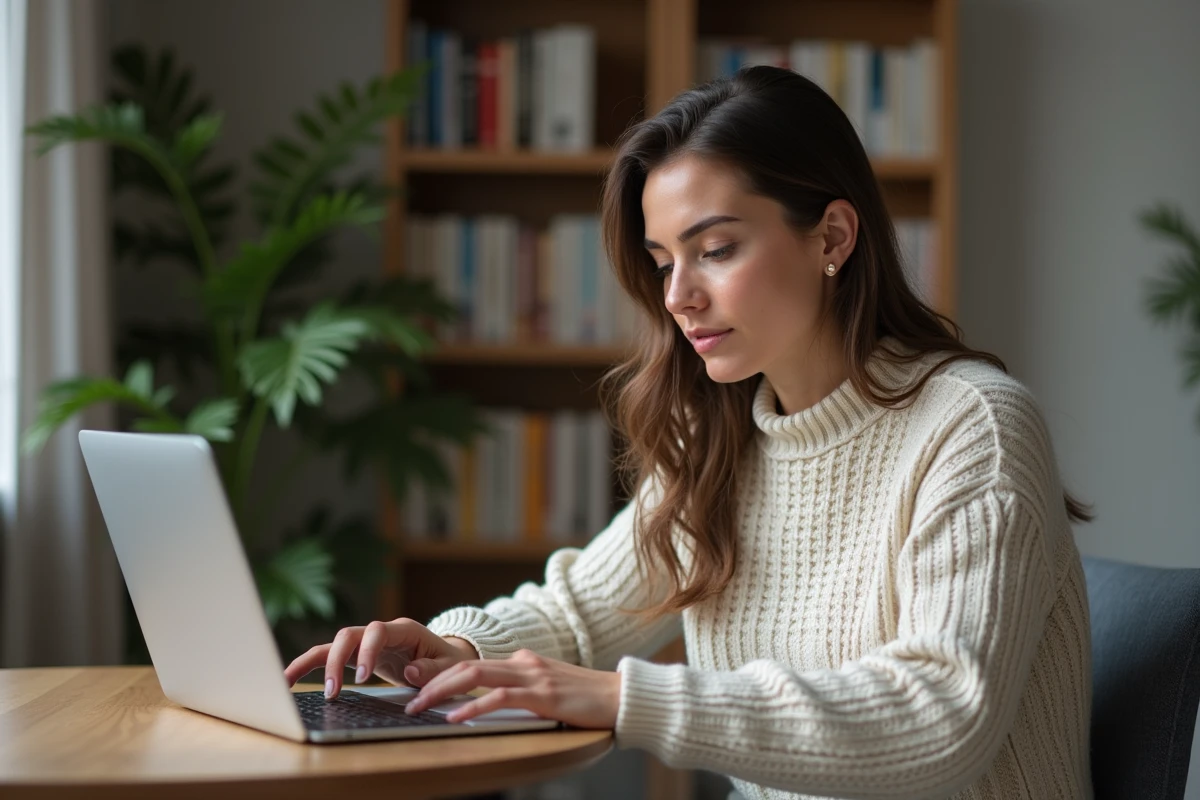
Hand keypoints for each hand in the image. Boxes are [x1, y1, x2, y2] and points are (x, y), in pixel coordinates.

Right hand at [283, 617, 478, 698]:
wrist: (445, 658)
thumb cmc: (448, 662)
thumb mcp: (450, 667)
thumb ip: (433, 670)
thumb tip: (411, 671)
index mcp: (404, 629)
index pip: (378, 631)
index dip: (367, 651)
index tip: (362, 678)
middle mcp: (380, 632)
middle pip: (349, 635)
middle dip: (337, 661)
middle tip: (334, 692)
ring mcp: (366, 643)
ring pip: (333, 644)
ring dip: (313, 662)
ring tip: (289, 682)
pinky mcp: (357, 656)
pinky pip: (329, 657)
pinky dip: (309, 665)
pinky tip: (289, 678)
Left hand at [403, 649, 621, 728]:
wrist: (621, 697)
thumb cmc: (586, 699)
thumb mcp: (547, 688)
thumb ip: (522, 689)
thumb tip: (493, 699)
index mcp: (522, 661)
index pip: (472, 662)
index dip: (440, 672)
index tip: (415, 682)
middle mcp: (523, 663)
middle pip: (466, 665)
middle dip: (431, 680)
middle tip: (406, 695)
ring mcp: (533, 676)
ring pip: (476, 675)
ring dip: (442, 692)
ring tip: (419, 706)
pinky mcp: (543, 694)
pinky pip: (500, 698)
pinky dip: (473, 706)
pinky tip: (456, 717)